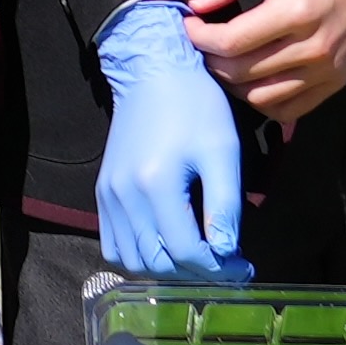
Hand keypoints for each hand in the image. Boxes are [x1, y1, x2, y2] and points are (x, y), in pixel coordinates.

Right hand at [93, 0, 246, 280]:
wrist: (152, 71)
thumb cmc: (195, 106)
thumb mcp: (222, 150)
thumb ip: (225, 206)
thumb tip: (228, 254)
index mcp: (157, 185)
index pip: (187, 252)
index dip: (218, 269)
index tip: (243, 267)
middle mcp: (125, 197)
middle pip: (159, 262)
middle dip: (196, 272)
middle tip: (224, 263)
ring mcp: (109, 196)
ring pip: (133, 260)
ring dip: (166, 268)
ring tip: (197, 255)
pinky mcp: (103, 192)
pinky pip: (114, 244)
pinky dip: (139, 255)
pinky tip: (165, 243)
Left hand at [183, 0, 345, 121]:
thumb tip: (197, 4)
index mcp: (295, 10)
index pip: (232, 42)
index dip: (200, 37)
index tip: (190, 23)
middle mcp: (313, 48)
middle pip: (241, 73)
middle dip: (210, 59)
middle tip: (202, 41)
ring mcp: (327, 71)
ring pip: (260, 98)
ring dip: (232, 83)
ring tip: (223, 60)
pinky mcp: (336, 82)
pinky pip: (288, 109)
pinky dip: (262, 101)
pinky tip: (251, 79)